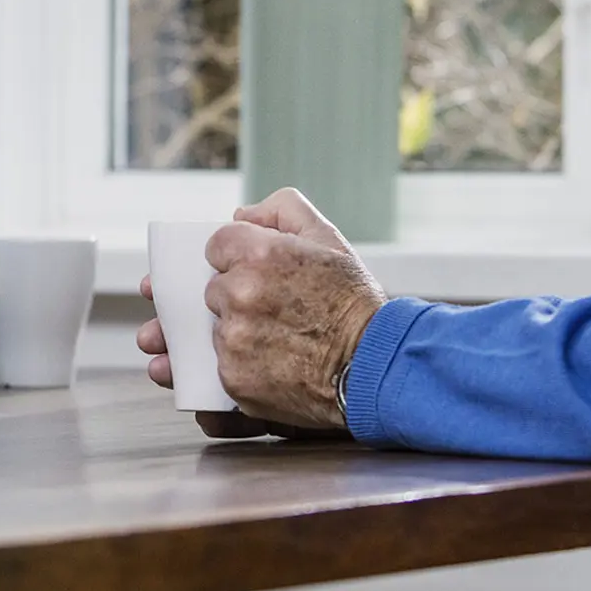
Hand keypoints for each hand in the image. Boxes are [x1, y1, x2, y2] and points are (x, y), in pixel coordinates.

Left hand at [137, 190, 385, 436]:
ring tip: (273, 338)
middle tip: (272, 308)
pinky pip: (219, 365)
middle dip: (235, 296)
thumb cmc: (356, 304)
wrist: (377, 367)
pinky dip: (238, 366)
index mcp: (259, 253)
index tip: (258, 272)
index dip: (239, 258)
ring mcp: (234, 339)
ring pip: (215, 328)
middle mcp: (240, 294)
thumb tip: (241, 215)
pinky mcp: (234, 380)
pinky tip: (268, 363)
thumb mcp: (328, 239)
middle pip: (213, 289)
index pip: (217, 246)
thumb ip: (281, 210)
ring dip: (234, 332)